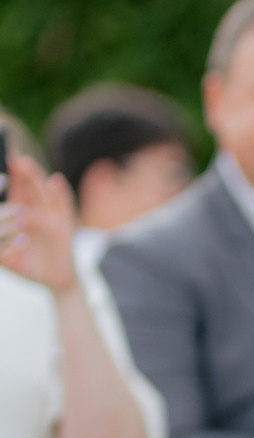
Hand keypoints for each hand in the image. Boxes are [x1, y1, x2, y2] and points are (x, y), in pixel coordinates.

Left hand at [0, 155, 78, 294]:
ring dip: (35, 177)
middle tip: (10, 157)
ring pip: (42, 192)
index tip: (2, 163)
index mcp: (21, 216)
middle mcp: (37, 212)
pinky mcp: (64, 225)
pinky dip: (61, 193)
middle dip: (19, 172)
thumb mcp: (8, 258)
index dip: (8, 179)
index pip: (14, 192)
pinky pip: (64, 206)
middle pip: (27, 187)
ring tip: (25, 163)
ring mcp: (51, 217)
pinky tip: (55, 181)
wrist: (54, 281)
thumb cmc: (29, 267)